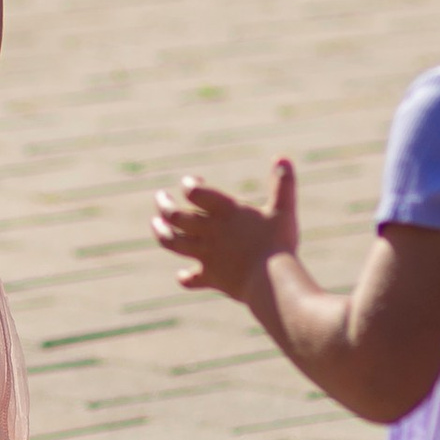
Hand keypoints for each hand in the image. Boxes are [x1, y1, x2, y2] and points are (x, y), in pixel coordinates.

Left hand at [152, 157, 300, 305]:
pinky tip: (183, 276)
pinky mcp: (211, 278)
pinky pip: (191, 279)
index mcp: (225, 212)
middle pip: (175, 216)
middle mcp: (209, 231)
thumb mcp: (284, 210)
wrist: (272, 282)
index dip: (190, 185)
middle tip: (160, 197)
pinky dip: (186, 278)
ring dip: (161, 232)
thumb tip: (283, 157)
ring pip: (173, 243)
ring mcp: (206, 255)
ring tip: (156, 225)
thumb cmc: (277, 243)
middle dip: (164, 205)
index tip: (194, 182)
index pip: (194, 192)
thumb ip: (283, 185)